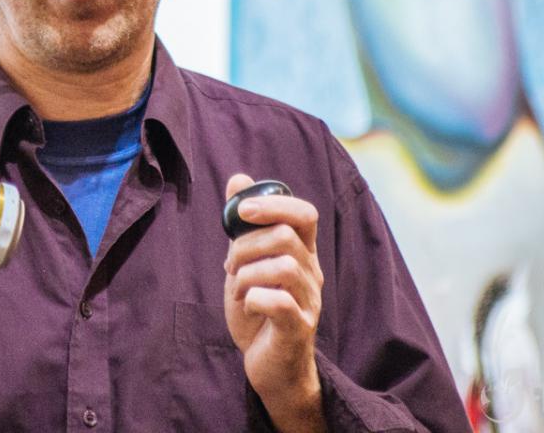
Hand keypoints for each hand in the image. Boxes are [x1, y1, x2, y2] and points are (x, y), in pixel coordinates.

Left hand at [223, 174, 325, 432]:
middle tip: (231, 266)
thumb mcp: (246, 263)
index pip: (305, 213)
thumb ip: (244, 226)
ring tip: (239, 290)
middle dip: (245, 247)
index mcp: (302, 253)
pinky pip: (277, 300)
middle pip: (284, 236)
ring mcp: (309, 301)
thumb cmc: (258, 311)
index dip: (273, 204)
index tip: (241, 211)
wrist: (269, 365)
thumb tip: (238, 179)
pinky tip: (248, 307)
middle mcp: (312, 273)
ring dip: (246, 275)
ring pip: (281, 266)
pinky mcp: (298, 327)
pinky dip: (253, 299)